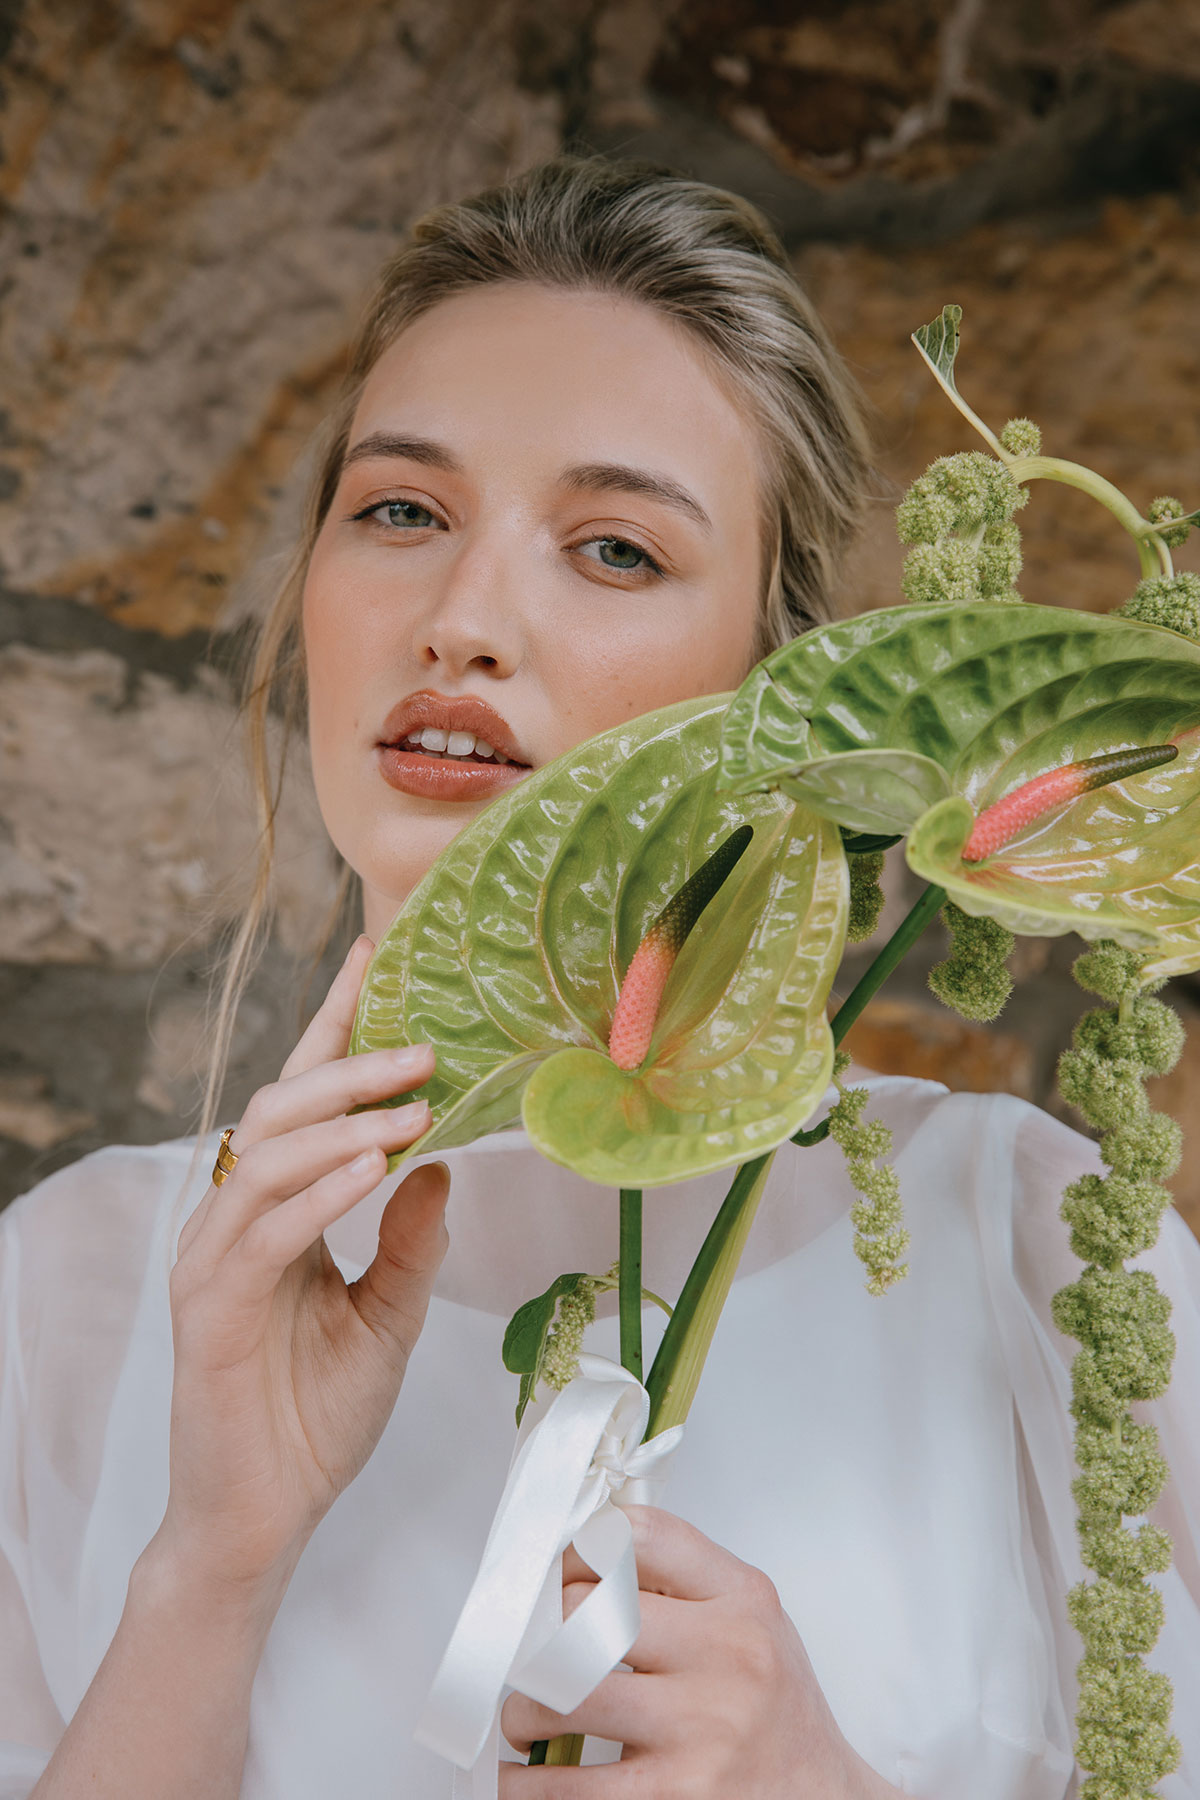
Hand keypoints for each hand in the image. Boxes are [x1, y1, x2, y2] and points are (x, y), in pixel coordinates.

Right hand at [151, 935, 448, 1599]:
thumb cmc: (315, 1418)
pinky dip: (318, 1192)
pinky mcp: (207, 1309)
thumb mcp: (387, 1316)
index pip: (302, 1101)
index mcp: (274, 1212)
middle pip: (279, 1110)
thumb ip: (409, 1241)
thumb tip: (444, 1164)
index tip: (373, 958)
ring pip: (264, 1155)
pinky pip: (263, 1231)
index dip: (334, 1029)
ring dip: (343, 1123)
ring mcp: (212, 1260)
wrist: (264, 1518)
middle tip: (426, 1046)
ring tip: (414, 1104)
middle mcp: (233, 1220)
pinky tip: (372, 1168)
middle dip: (351, 1067)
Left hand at [499, 1506, 895, 1796]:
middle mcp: (728, 1656)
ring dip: (524, 1712)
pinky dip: (527, 1785)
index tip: (554, 1575)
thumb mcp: (752, 1623)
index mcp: (742, 1600)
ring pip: (564, 1696)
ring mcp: (702, 1730)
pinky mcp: (676, 1798)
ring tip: (526, 1719)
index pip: (642, 1537)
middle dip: (540, 1637)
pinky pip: (569, 1788)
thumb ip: (684, 1585)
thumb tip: (581, 1566)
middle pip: (587, 1611)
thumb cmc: (777, 1713)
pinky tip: (526, 1777)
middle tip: (532, 1656)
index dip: (578, 1549)